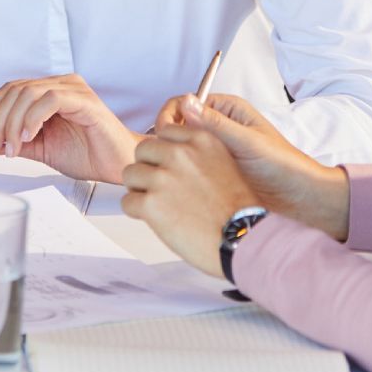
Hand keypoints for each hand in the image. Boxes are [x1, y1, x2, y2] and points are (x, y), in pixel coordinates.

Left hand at [0, 74, 141, 183]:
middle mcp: (61, 84)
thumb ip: (11, 144)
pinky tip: (30, 136)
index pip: (12, 89)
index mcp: (50, 92)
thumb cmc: (86, 154)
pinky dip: (34, 118)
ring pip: (29, 93)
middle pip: (16, 90)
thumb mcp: (39, 150)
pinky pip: (51, 99)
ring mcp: (74, 90)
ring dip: (13, 123)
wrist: (116, 166)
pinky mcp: (86, 101)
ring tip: (12, 147)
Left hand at [120, 122, 260, 276]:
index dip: (164, 153)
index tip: (169, 168)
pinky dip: (136, 212)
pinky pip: (127, 201)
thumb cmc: (238, 210)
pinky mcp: (151, 203)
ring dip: (139, 189)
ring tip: (157, 205)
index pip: (164, 133)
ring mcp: (163, 178)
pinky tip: (155, 220)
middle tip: (159, 188)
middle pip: (143, 150)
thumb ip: (197, 154)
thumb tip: (170, 157)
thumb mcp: (224, 164)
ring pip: (130, 174)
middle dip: (148, 168)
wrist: (244, 238)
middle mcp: (180, 154)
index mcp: (201, 140)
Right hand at [152, 94, 349, 240]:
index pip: (185, 104)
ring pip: (179, 148)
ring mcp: (213, 150)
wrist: (299, 198)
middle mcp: (218, 127)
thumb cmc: (283, 166)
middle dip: (165, 138)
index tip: (162, 135)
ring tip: (164, 171)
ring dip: (169, 157)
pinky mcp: (213, 171)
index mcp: (227, 111)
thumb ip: (216, 124)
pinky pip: (187, 166)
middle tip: (158, 156)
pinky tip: (175, 183)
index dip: (169, 117)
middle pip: (178, 125)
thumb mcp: (248, 142)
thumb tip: (186, 103)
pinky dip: (178, 172)